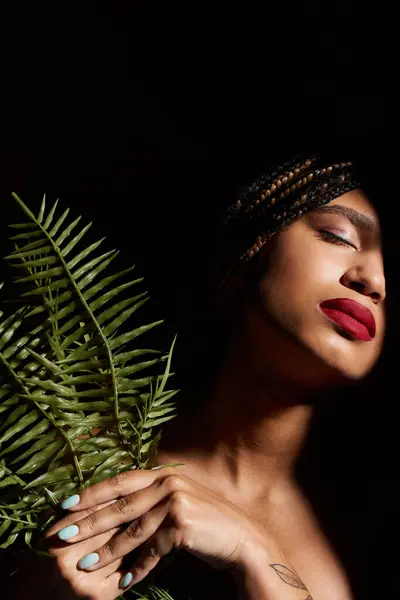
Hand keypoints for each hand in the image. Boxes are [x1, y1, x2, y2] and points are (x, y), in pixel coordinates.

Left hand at [45, 466, 269, 592]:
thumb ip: (151, 500)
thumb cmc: (206, 523)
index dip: (92, 493)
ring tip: (86, 565)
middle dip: (89, 521)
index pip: (119, 481)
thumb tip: (115, 510)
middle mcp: (168, 483)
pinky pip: (153, 550)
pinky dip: (139, 567)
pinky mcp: (182, 524)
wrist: (241, 539)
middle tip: (63, 534)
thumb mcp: (177, 503)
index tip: (66, 505)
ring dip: (108, 550)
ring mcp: (176, 502)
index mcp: (164, 474)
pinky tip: (125, 581)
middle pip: (120, 504)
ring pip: (133, 529)